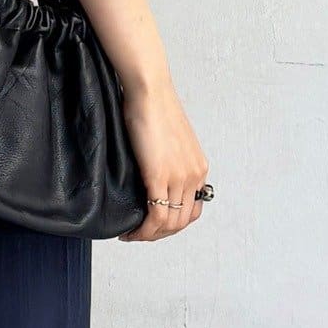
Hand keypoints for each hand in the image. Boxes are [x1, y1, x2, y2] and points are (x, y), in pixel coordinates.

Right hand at [120, 85, 208, 242]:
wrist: (149, 92)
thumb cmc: (153, 109)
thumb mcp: (167, 141)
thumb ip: (166, 162)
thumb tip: (151, 175)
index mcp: (198, 168)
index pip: (191, 210)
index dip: (171, 224)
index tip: (151, 225)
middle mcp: (194, 175)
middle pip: (182, 221)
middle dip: (159, 234)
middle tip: (138, 234)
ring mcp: (180, 177)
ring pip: (170, 223)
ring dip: (150, 235)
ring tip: (132, 234)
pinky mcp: (160, 176)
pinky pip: (156, 215)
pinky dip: (143, 230)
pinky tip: (130, 231)